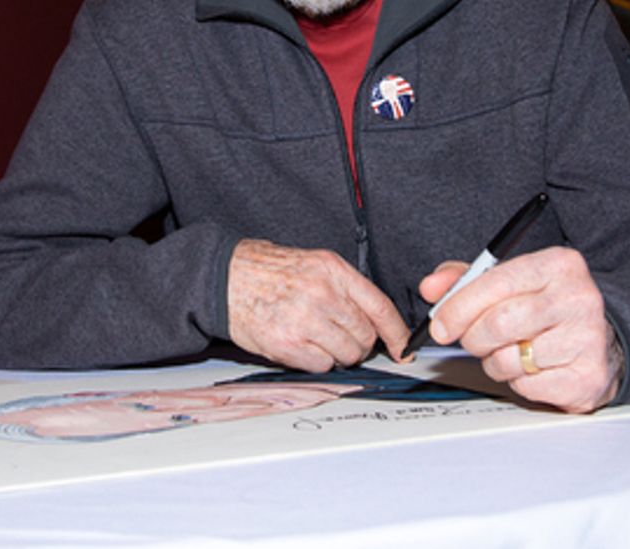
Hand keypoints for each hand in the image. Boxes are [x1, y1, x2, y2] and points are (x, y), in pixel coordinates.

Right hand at [227, 238, 410, 371]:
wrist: (226, 277)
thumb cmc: (269, 271)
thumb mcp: (314, 264)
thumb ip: (345, 288)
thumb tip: (374, 320)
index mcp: (333, 271)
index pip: (379, 306)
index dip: (396, 331)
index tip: (403, 346)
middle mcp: (322, 294)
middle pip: (365, 336)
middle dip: (359, 343)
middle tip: (341, 336)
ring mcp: (305, 320)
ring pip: (347, 354)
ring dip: (339, 353)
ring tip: (319, 339)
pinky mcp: (287, 344)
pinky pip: (322, 365)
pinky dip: (317, 361)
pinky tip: (302, 345)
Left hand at [420, 247, 620, 412]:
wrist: (604, 342)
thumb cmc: (548, 309)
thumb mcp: (512, 281)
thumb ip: (467, 279)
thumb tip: (431, 287)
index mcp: (559, 265)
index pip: (496, 282)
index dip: (458, 305)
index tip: (440, 323)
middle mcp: (578, 298)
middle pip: (499, 323)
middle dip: (473, 337)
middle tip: (471, 341)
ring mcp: (587, 339)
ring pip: (509, 358)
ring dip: (495, 362)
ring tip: (506, 352)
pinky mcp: (587, 377)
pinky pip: (528, 385)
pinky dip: (517, 381)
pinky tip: (530, 367)